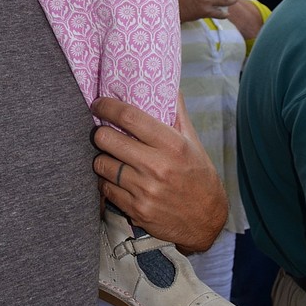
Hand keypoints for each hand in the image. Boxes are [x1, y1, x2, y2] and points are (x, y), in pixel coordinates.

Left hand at [91, 94, 226, 251]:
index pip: (129, 117)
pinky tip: (115, 178)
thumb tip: (168, 84)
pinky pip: (105, 189)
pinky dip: (106, 181)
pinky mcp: (136, 210)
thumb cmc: (199, 175)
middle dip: (99, 133)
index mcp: (172, 145)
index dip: (107, 106)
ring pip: (102, 165)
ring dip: (102, 158)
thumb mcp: (193, 142)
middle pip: (107, 139)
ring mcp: (145, 190)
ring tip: (109, 156)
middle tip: (102, 132)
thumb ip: (177, 113)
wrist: (206, 221)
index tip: (99, 103)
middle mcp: (157, 166)